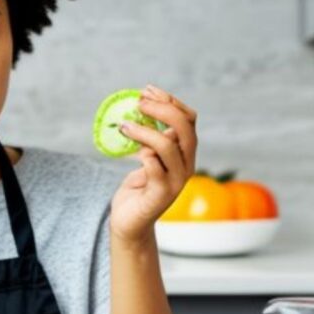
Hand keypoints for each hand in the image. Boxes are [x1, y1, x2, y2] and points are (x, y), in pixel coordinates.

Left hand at [109, 85, 197, 243]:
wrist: (129, 223)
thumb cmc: (137, 189)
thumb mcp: (146, 157)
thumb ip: (150, 138)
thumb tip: (141, 106)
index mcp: (185, 153)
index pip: (189, 119)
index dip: (170, 101)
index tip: (147, 90)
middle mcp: (186, 166)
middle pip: (185, 128)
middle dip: (162, 110)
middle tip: (138, 103)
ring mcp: (175, 182)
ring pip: (167, 145)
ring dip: (144, 131)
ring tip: (124, 126)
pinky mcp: (160, 195)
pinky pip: (155, 168)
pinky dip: (144, 156)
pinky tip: (133, 153)